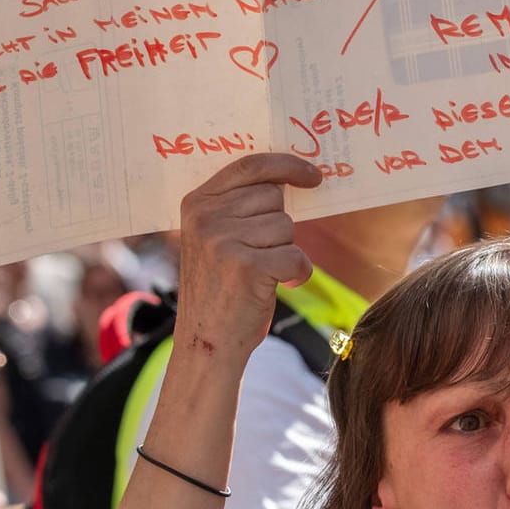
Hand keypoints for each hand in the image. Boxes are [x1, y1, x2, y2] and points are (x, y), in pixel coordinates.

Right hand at [174, 154, 322, 360]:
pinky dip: (297, 273)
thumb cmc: (220, 291)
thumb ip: (237, 208)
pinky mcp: (246, 267)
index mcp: (196, 203)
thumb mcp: (215, 240)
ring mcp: (223, 241)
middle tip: (259, 256)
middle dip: (279, 227)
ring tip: (260, 275)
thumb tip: (286, 181)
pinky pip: (296, 256)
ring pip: (286, 227)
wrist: (206, 343)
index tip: (313, 175)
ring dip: (285, 252)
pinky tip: (278, 286)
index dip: (286, 165)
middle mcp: (206, 217)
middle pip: (273, 197)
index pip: (250, 165)